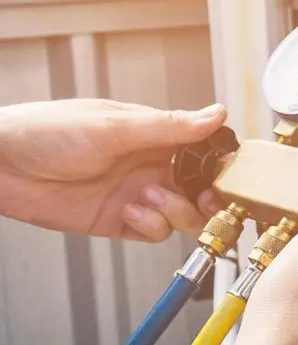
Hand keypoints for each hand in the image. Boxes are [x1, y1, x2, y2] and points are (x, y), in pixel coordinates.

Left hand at [0, 98, 226, 240]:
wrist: (0, 166)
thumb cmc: (49, 131)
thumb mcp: (115, 126)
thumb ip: (169, 126)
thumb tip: (216, 113)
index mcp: (155, 135)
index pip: (202, 150)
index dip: (219, 164)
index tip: (227, 175)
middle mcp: (150, 164)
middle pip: (199, 187)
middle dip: (207, 196)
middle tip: (205, 198)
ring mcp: (137, 194)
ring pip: (182, 212)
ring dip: (175, 210)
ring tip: (148, 198)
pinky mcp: (119, 221)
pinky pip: (154, 232)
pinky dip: (150, 226)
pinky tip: (129, 212)